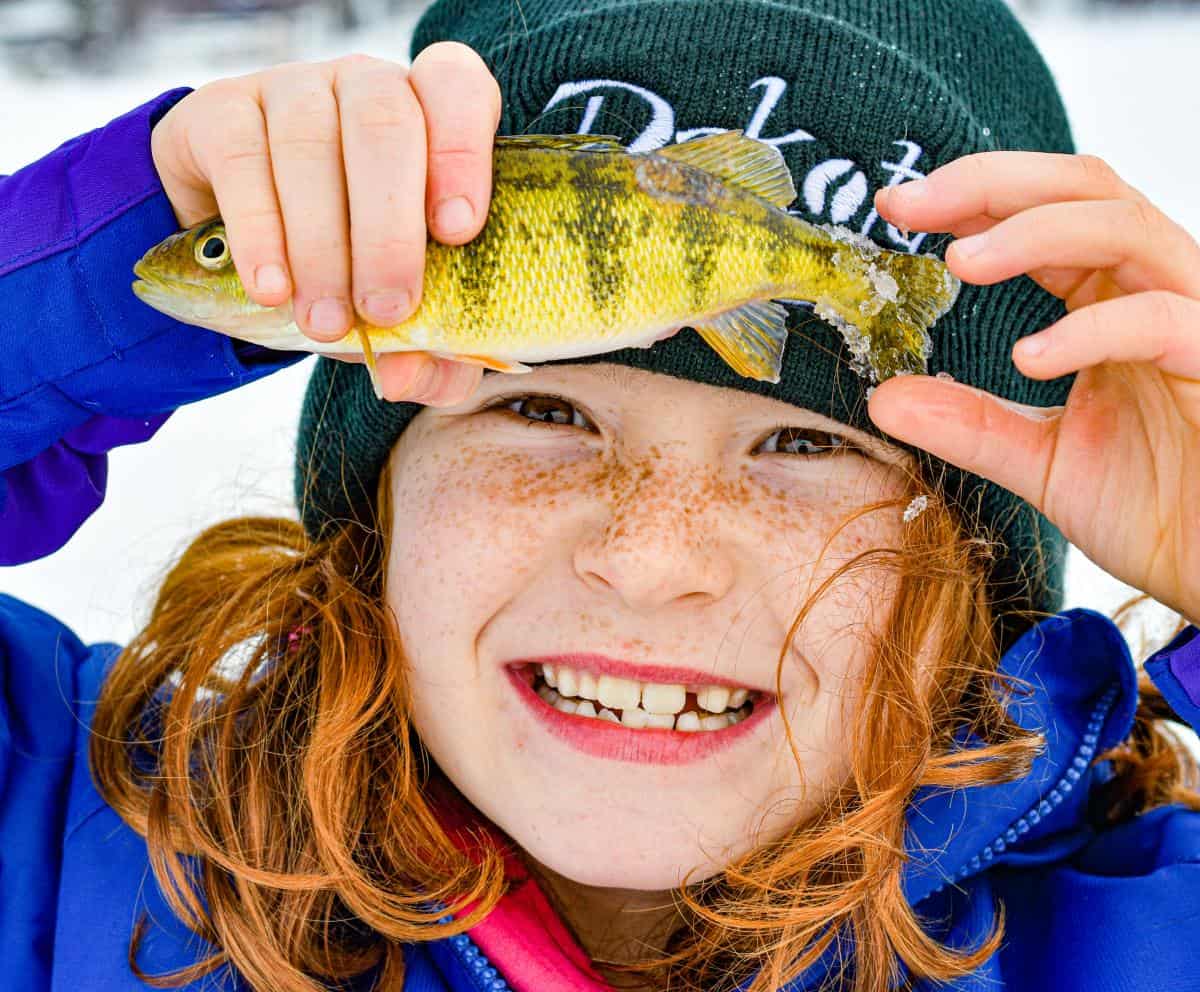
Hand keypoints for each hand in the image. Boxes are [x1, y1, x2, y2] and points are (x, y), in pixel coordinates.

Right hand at [149, 46, 501, 404]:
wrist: (243, 242)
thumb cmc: (354, 268)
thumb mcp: (404, 308)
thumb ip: (429, 347)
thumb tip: (405, 377)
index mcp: (430, 115)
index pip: (457, 89)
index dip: (462, 152)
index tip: (458, 231)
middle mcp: (365, 87)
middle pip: (384, 124)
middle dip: (389, 230)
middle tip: (387, 311)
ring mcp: (292, 88)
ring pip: (309, 145)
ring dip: (321, 246)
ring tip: (325, 321)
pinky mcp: (221, 111)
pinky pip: (241, 161)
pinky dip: (259, 234)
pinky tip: (272, 291)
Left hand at [869, 152, 1199, 623]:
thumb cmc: (1160, 507)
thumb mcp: (1042, 461)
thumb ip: (970, 425)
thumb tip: (883, 399)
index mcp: (1111, 300)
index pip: (1042, 215)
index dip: (970, 198)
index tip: (893, 207)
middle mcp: (1155, 290)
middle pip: (1083, 189)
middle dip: (989, 184)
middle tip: (908, 204)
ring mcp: (1195, 317)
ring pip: (1123, 227)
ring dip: (1032, 233)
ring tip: (958, 262)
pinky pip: (1160, 319)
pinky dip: (1090, 331)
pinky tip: (1029, 358)